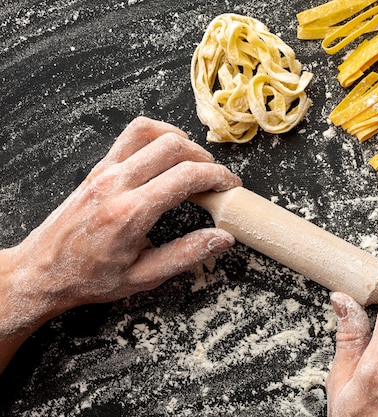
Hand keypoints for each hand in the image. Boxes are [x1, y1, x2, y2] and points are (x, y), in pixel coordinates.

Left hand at [0, 116, 240, 336]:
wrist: (42, 272)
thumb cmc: (90, 277)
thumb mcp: (144, 277)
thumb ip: (186, 255)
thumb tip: (222, 238)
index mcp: (130, 213)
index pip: (185, 176)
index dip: (217, 176)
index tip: (230, 184)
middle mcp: (116, 184)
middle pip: (172, 146)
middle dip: (204, 158)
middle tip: (215, 178)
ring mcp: (103, 171)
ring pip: (149, 131)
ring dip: (179, 139)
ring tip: (193, 161)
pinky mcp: (97, 168)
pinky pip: (130, 136)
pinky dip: (155, 136)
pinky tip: (165, 155)